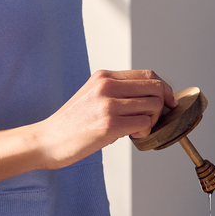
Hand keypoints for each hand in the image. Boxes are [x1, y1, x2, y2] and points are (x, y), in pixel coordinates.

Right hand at [34, 69, 176, 168]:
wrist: (46, 140)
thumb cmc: (71, 123)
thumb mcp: (92, 95)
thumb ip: (118, 91)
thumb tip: (151, 97)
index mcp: (104, 77)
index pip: (148, 75)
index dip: (164, 88)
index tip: (168, 101)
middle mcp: (107, 86)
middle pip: (156, 88)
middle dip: (162, 104)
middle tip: (153, 118)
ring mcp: (108, 105)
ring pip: (154, 106)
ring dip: (152, 120)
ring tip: (137, 128)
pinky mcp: (109, 125)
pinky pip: (145, 124)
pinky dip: (145, 132)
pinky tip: (132, 136)